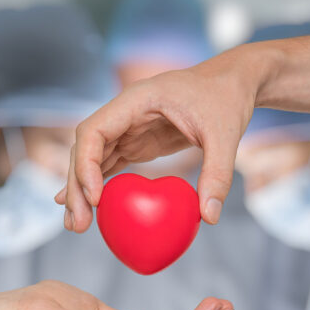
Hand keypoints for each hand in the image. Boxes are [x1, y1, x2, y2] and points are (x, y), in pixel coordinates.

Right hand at [56, 46, 265, 231]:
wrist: (232, 83)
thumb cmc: (227, 99)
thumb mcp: (226, 134)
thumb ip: (218, 173)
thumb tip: (209, 217)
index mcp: (136, 100)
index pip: (94, 130)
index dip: (86, 163)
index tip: (96, 198)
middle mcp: (123, 113)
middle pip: (84, 148)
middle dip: (77, 186)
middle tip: (79, 224)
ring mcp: (127, 128)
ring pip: (91, 159)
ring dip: (81, 191)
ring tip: (77, 225)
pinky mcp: (136, 142)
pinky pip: (108, 165)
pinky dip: (97, 187)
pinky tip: (89, 209)